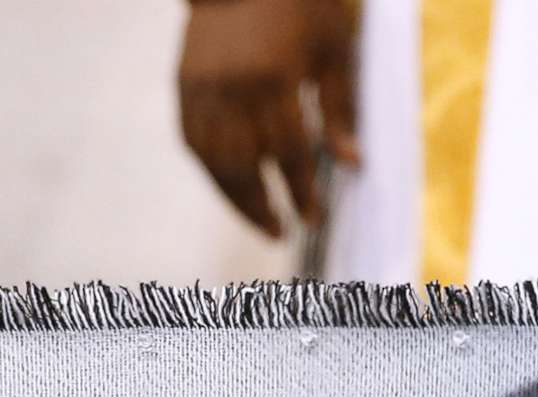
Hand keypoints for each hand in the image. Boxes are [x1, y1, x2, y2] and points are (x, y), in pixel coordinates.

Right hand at [179, 0, 359, 239]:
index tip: (314, 218)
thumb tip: (353, 163)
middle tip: (282, 233)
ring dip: (236, 200)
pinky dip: (213, 172)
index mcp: (276, 77)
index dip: (302, 190)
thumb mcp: (333, 48)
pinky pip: (194, 144)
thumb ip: (340, 107)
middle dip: (265, 206)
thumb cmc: (301, 4)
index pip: (289, 151)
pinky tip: (231, 189)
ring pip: (215, 162)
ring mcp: (203, 89)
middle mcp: (234, 88)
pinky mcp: (184, 87)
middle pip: (247, 166)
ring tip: (259, 221)